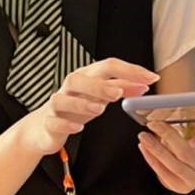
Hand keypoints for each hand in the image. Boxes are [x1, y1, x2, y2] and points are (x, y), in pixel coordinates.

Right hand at [23, 59, 157, 158]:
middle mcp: (70, 88)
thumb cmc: (75, 107)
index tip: (150, 77)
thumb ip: (122, 88)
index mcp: (86, 77)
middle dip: (99, 85)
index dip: (129, 70)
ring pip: (62, 98)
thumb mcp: (101, 96)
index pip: (107, 66)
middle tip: (118, 93)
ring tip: (99, 109)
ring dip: (81, 103)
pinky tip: (78, 127)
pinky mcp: (50, 123)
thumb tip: (144, 84)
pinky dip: (66, 124)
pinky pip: (54, 121)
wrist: (45, 126)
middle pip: (79, 79)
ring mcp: (58, 105)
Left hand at [137, 115, 194, 193]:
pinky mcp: (179, 186)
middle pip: (186, 154)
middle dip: (168, 137)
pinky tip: (145, 148)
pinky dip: (151, 160)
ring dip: (155, 150)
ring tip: (144, 137)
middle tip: (154, 125)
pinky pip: (163, 174)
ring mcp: (193, 181)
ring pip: (172, 166)